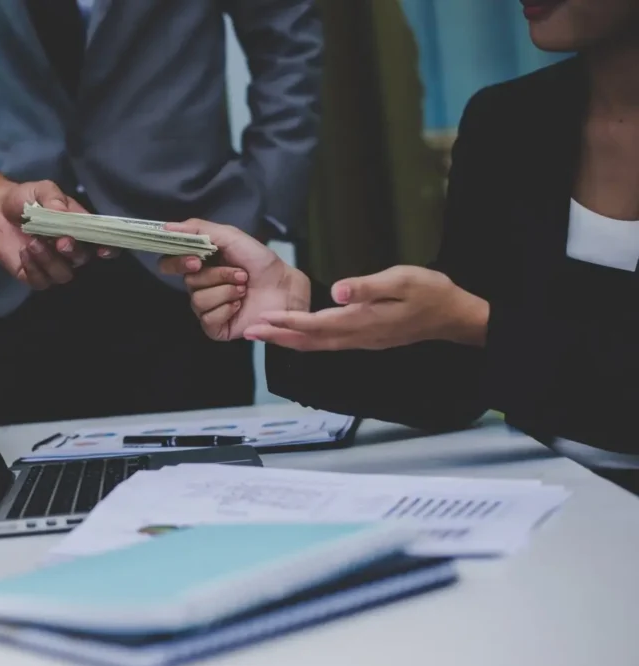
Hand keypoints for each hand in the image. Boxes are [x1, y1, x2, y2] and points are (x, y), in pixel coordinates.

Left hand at [0, 181, 118, 288]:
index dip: (108, 249)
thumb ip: (53, 198)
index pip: (102, 243)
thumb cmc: (26, 199)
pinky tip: (24, 252)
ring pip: (62, 274)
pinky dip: (33, 268)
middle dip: (74, 252)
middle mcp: (71, 251)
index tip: (103, 250)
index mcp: (80, 230)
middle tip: (60, 241)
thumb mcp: (42, 189)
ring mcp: (53, 265)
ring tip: (33, 243)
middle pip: (82, 259)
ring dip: (49, 260)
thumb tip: (63, 212)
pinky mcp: (33, 275)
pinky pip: (41, 281)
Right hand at [159, 219, 309, 340]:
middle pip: (189, 282)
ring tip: (244, 289)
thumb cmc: (259, 260)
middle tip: (240, 274)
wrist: (285, 285)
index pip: (169, 264)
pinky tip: (239, 306)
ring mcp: (207, 308)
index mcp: (200, 264)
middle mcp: (200, 286)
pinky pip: (207, 319)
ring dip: (225, 291)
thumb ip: (198, 229)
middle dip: (217, 276)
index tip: (194, 261)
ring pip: (198, 301)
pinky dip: (226, 309)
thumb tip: (166, 227)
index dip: (176, 263)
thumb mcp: (230, 236)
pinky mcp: (216, 327)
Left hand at [245, 265, 488, 350]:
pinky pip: (328, 343)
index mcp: (362, 321)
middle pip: (310, 342)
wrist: (454, 316)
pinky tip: (297, 334)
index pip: (316, 325)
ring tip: (265, 335)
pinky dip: (307, 340)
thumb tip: (337, 291)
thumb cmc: (430, 293)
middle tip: (250, 333)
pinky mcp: (366, 338)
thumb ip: (368, 286)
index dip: (287, 324)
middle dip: (279, 338)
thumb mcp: (401, 281)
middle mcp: (358, 336)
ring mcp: (362, 340)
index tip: (263, 321)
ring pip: (318, 345)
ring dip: (289, 340)